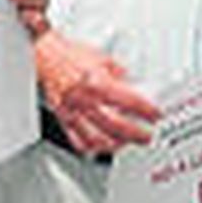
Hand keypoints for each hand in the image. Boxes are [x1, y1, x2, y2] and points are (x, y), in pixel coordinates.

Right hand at [33, 30, 159, 153]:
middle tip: (147, 136)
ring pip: (97, 139)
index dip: (147, 110)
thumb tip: (130, 82)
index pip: (130, 101)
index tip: (156, 115)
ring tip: (126, 144)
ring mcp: (74, 111)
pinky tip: (99, 147)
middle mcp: (86, 100)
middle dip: (136, 134)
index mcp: (98, 83)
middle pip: (117, 126)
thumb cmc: (69, 54)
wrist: (45, 55)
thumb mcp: (101, 58)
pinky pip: (77, 140)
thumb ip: (118, 72)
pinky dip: (90, 148)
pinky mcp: (63, 117)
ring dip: (116, 145)